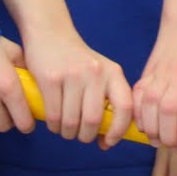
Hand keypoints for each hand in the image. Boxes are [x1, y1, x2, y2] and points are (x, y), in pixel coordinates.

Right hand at [20, 25, 133, 148]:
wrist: (50, 33)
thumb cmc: (76, 61)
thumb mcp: (99, 73)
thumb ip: (107, 102)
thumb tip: (106, 142)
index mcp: (113, 72)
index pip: (125, 107)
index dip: (119, 130)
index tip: (108, 142)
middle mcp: (96, 72)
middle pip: (94, 120)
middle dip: (85, 136)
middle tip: (79, 135)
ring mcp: (73, 75)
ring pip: (72, 121)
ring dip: (67, 133)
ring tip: (65, 129)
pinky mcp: (51, 78)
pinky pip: (54, 115)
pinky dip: (53, 126)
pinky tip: (54, 123)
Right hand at [132, 31, 176, 149]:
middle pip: (169, 112)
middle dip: (170, 137)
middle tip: (174, 147)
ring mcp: (161, 73)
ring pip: (151, 106)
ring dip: (154, 130)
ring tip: (159, 141)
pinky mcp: (147, 72)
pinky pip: (137, 97)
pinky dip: (139, 115)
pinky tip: (146, 126)